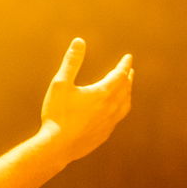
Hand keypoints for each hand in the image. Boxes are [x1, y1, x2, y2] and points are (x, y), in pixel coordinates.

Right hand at [39, 38, 133, 162]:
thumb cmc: (57, 114)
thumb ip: (71, 62)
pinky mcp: (104, 134)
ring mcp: (109, 122)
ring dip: (127, 94)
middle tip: (129, 71)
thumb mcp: (60, 84)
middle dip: (128, 78)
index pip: (120, 74)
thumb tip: (79, 41)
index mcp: (103, 93)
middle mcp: (111, 107)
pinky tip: (114, 111)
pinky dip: (120, 109)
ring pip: (125, 104)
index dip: (124, 65)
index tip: (128, 57)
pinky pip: (118, 118)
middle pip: (125, 89)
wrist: (57, 146)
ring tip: (126, 89)